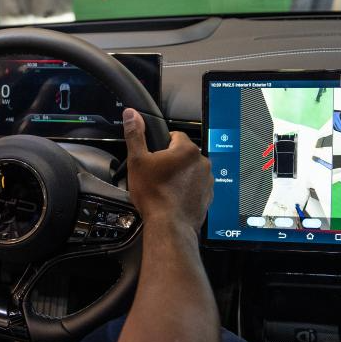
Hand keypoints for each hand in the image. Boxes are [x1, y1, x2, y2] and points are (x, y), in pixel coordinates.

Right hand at [123, 108, 211, 232]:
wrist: (169, 226)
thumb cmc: (154, 195)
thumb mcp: (137, 161)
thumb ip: (135, 135)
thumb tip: (131, 115)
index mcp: (187, 150)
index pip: (175, 136)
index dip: (161, 145)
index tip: (153, 158)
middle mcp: (202, 163)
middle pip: (184, 154)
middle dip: (171, 162)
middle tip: (156, 175)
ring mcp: (208, 180)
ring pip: (191, 171)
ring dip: (181, 176)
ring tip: (165, 189)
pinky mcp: (208, 196)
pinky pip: (196, 187)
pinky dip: (187, 190)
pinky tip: (174, 199)